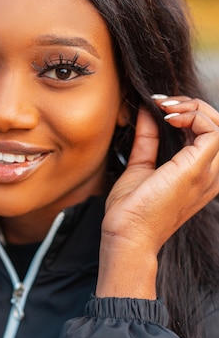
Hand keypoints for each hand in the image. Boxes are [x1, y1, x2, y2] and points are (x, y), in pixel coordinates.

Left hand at [96, 96, 218, 297]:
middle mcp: (210, 174)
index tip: (158, 106)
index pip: (206, 133)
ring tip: (165, 108)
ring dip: (192, 107)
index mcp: (199, 174)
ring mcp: (207, 172)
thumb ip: (147, 140)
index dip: (187, 112)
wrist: (126, 234)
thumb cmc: (131, 211)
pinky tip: (168, 118)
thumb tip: (146, 112)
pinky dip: (192, 116)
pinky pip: (212, 130)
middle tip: (161, 102)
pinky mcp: (198, 169)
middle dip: (191, 105)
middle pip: (217, 125)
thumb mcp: (140, 166)